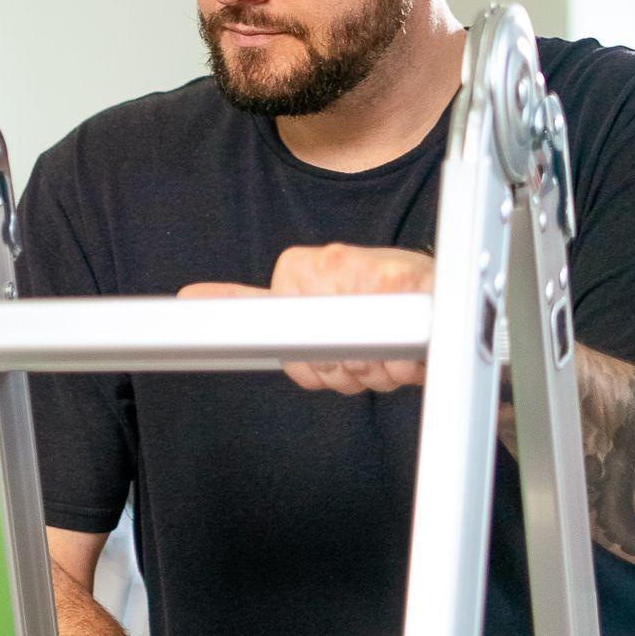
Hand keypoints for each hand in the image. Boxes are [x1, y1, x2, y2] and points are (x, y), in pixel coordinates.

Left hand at [179, 244, 435, 393]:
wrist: (444, 287)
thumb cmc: (379, 298)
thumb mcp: (306, 299)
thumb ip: (247, 303)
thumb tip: (190, 300)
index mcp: (299, 268)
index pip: (281, 343)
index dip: (313, 367)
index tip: (331, 356)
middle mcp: (328, 264)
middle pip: (321, 362)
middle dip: (347, 371)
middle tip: (369, 350)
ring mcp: (365, 272)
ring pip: (357, 365)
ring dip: (378, 372)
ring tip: (392, 345)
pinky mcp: (403, 285)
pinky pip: (391, 353)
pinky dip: (404, 367)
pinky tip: (411, 348)